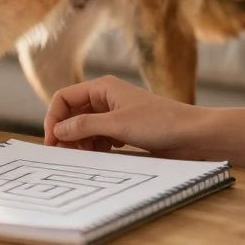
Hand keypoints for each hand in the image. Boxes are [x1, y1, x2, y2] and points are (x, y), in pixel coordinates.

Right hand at [43, 76, 206, 156]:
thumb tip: (57, 130)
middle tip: (63, 153)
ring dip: (80, 141)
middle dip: (66, 132)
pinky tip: (99, 155)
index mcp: (102, 87)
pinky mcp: (124, 129)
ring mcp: (115, 114)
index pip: (64, 98)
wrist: (193, 135)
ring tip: (82, 156)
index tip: (51, 140)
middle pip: (73, 113)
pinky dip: (94, 146)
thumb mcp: (116, 125)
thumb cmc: (159, 122)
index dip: (54, 118)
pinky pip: (99, 136)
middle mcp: (105, 98)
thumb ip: (83, 126)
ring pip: (85, 126)